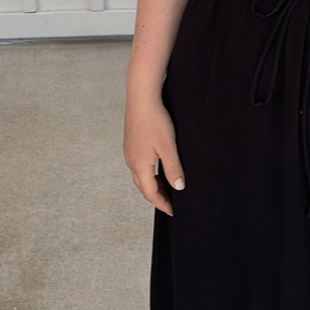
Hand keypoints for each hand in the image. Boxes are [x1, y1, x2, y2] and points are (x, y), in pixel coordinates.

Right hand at [123, 92, 183, 215]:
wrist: (141, 98)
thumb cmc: (154, 120)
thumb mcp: (168, 147)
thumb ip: (173, 169)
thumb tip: (179, 187)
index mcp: (139, 165)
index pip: (150, 193)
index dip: (162, 204)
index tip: (173, 211)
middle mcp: (131, 161)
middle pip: (144, 187)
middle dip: (158, 197)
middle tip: (172, 203)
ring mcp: (130, 153)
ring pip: (141, 177)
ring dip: (154, 185)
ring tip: (168, 188)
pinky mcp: (131, 145)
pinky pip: (139, 167)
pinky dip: (150, 174)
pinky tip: (159, 169)